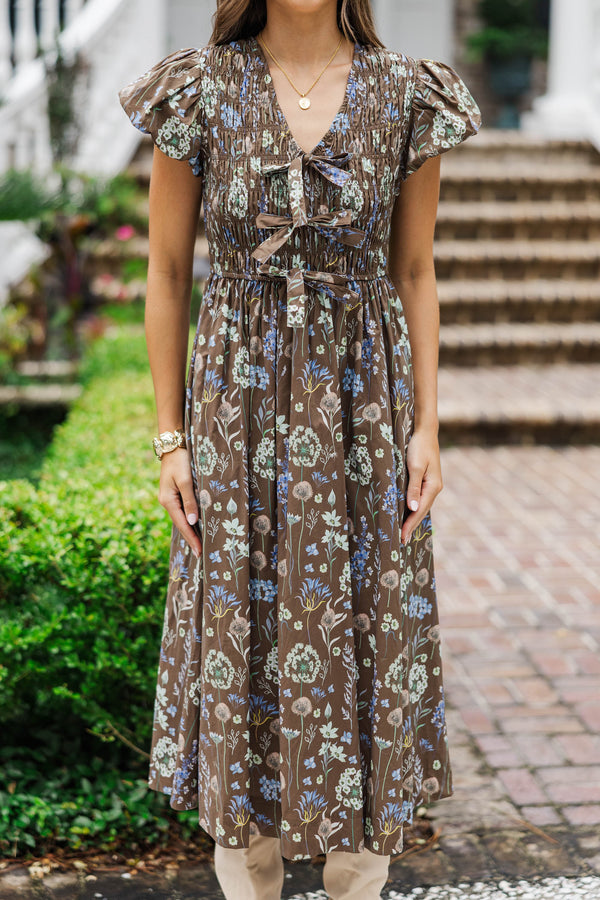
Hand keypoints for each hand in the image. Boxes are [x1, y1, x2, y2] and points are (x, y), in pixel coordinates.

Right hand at [158, 448, 201, 558]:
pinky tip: (196, 526)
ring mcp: (170, 498)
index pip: (183, 524)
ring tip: (201, 544)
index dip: (192, 539)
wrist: (173, 445)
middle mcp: (167, 502)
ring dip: (191, 531)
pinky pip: (183, 511)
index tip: (200, 552)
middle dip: (191, 538)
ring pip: (183, 518)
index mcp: (168, 501)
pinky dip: (190, 520)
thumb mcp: (186, 480)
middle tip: (201, 554)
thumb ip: (190, 500)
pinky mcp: (175, 493)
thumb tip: (192, 522)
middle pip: (181, 524)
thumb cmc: (180, 461)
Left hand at [401, 427, 442, 544]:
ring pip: (421, 506)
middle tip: (401, 541)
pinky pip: (420, 499)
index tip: (401, 538)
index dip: (410, 525)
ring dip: (412, 519)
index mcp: (433, 486)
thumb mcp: (414, 466)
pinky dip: (413, 508)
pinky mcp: (427, 480)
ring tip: (404, 532)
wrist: (425, 431)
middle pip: (421, 511)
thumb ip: (413, 487)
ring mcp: (432, 484)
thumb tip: (413, 508)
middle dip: (411, 526)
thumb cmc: (418, 447)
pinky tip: (408, 513)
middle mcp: (434, 488)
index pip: (419, 511)